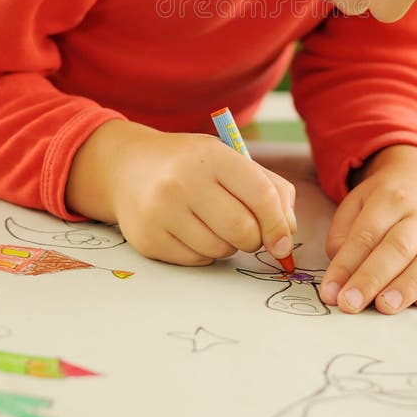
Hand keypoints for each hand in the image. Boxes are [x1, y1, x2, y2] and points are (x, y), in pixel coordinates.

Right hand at [66, 120, 295, 266]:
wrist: (129, 167)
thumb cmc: (191, 164)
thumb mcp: (230, 159)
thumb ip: (268, 187)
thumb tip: (287, 233)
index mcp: (212, 155)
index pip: (261, 195)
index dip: (279, 224)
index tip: (284, 243)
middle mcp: (183, 180)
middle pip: (243, 230)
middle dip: (255, 238)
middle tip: (248, 231)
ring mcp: (162, 211)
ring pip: (220, 250)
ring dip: (228, 245)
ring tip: (214, 224)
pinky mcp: (148, 238)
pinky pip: (196, 261)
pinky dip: (204, 252)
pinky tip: (192, 231)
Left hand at [319, 144, 416, 313]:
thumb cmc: (384, 202)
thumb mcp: (356, 204)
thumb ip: (343, 237)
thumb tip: (340, 277)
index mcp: (390, 197)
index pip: (367, 234)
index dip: (348, 265)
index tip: (332, 293)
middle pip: (399, 247)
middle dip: (374, 278)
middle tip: (353, 304)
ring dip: (408, 287)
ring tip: (385, 307)